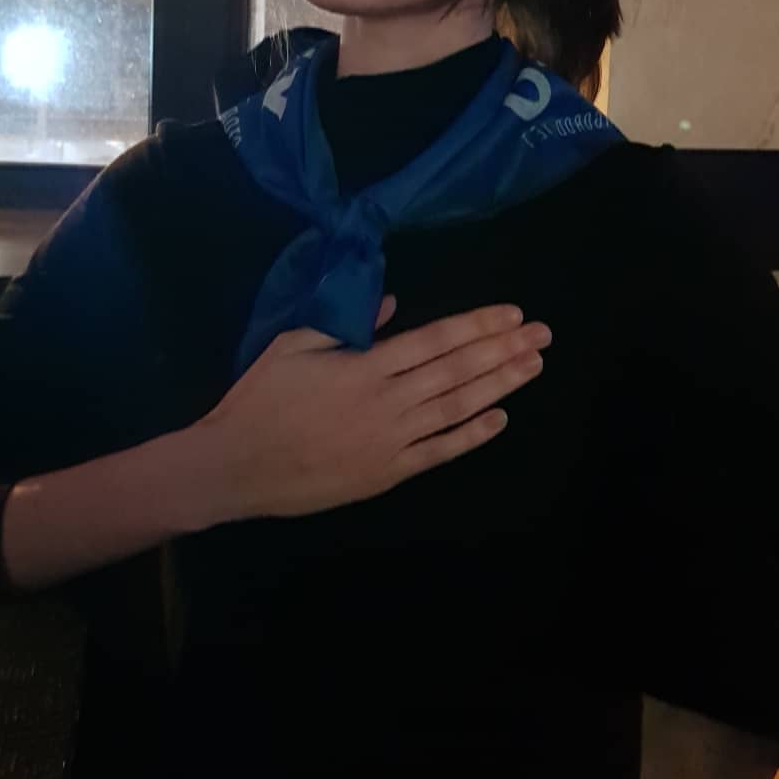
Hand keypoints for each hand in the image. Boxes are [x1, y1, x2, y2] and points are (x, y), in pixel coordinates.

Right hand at [191, 295, 550, 523]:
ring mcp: (391, 441)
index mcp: (365, 367)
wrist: (236, 467)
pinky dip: (472, 435)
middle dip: (504, 350)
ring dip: (500, 386)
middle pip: (458, 371)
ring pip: (458, 408)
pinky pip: (439, 452)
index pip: (436, 340)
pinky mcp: (387, 473)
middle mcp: (388, 402)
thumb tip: (392, 305)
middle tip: (543, 334)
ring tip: (533, 366)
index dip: (478, 325)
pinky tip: (500, 419)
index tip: (512, 313)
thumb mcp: (292, 345)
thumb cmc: (260, 400)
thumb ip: (346, 326)